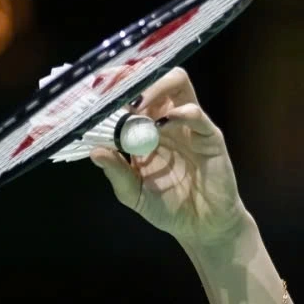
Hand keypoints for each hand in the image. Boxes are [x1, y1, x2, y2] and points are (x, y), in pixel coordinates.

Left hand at [89, 66, 248, 246]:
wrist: (201, 225)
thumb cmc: (167, 207)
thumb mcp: (133, 194)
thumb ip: (116, 172)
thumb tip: (94, 152)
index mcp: (144, 131)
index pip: (130, 97)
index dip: (114, 89)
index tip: (96, 88)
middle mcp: (165, 121)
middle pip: (154, 78)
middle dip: (133, 78)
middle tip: (115, 91)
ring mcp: (188, 125)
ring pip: (177, 83)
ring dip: (154, 88)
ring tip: (135, 106)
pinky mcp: (209, 136)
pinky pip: (196, 113)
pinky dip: (179, 113)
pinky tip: (163, 123)